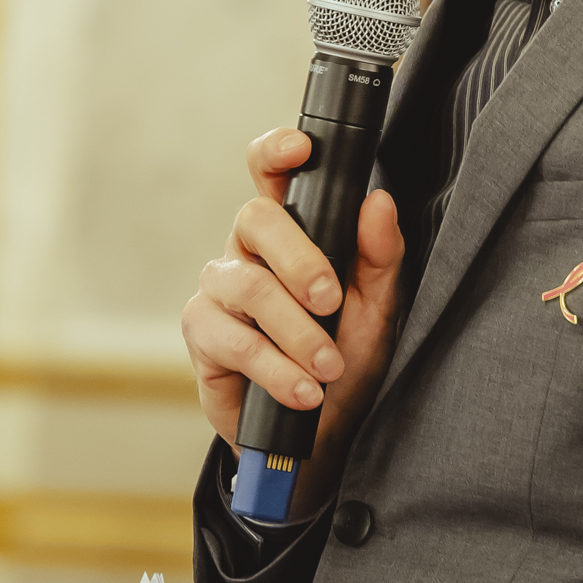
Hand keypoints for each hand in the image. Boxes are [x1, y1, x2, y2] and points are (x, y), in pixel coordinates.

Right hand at [182, 128, 406, 512]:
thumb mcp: (377, 308)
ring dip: (296, 330)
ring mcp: (220, 289)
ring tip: (328, 366)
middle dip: (300, 259)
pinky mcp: (203, 334)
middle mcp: (248, 250)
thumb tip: (378, 202)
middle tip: (332, 300)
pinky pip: (235, 340)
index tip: (302, 148)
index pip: (270, 173)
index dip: (276, 151)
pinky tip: (304, 390)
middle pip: (255, 218)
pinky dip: (276, 368)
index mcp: (290, 231)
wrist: (319, 434)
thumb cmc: (346, 358)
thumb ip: (379, 256)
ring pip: (249, 286)